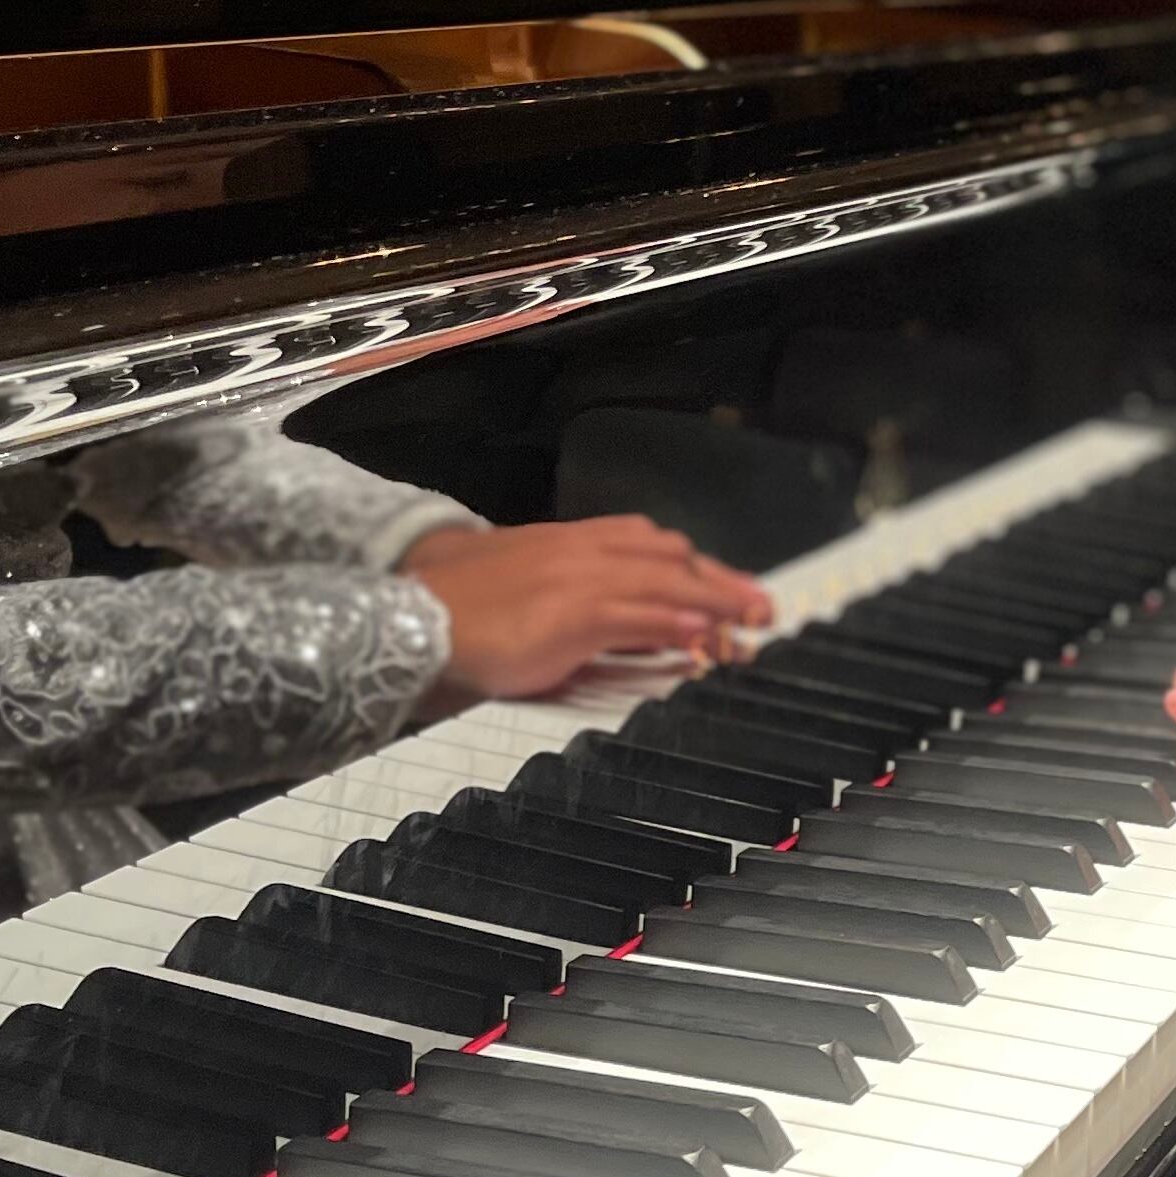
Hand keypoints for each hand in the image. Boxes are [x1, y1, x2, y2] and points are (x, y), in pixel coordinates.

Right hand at [403, 519, 773, 700]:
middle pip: (671, 558)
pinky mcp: (573, 614)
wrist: (414, 609)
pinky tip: (705, 635)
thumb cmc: (462, 605)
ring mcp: (581, 580)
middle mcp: (585, 552)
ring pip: (666, 583)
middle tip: (761, 605)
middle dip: (722, 581)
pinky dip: (678, 623)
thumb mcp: (530, 588)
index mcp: (574, 541)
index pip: (653, 544)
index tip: (730, 585)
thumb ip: (575, 595)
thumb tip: (614, 617)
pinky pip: (639, 616)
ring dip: (717, 603)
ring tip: (753, 621)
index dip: (698, 565)